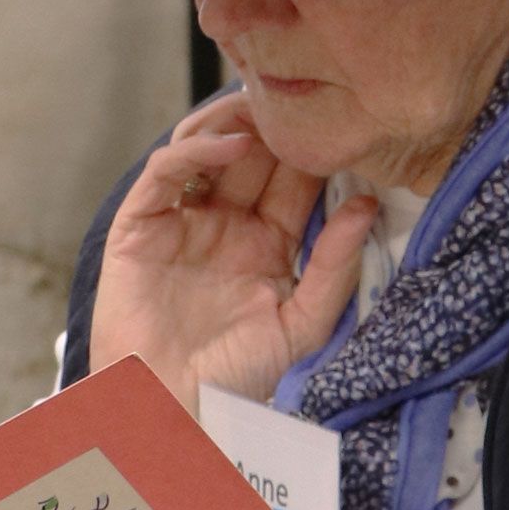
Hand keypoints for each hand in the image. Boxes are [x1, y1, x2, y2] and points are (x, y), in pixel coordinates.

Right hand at [89, 89, 375, 410]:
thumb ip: (336, 266)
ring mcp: (182, 222)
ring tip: (266, 111)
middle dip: (277, 126)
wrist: (173, 411)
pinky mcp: (140, 225)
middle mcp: (225, 226)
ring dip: (234, 125)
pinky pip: (165, 173)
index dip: (316, 152)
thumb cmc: (237, 380)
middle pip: (254, 158)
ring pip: (206, 150)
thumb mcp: (303, 324)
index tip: (344, 123)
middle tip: (303, 98)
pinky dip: (193, 151)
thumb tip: (369, 205)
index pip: (296, 183)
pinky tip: (229, 146)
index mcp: (268, 246)